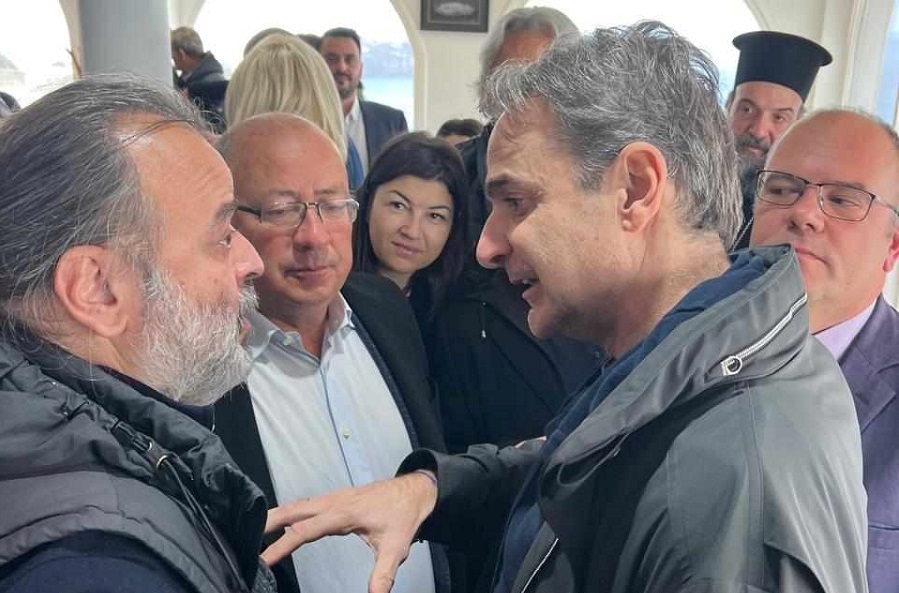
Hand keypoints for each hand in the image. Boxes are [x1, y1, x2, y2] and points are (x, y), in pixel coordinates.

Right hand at [262, 472, 437, 592]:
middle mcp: (334, 502)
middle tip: (243, 533)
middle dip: (267, 521)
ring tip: (254, 527)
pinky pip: (306, 503)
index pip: (304, 530)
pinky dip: (289, 511)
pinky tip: (282, 520)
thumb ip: (383, 574)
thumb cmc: (403, 514)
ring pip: (297, 504)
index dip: (281, 546)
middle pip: (293, 510)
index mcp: (343, 512)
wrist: (414, 490)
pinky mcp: (336, 499)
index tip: (263, 559)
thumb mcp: (395, 547)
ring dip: (275, 515)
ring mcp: (334, 498)